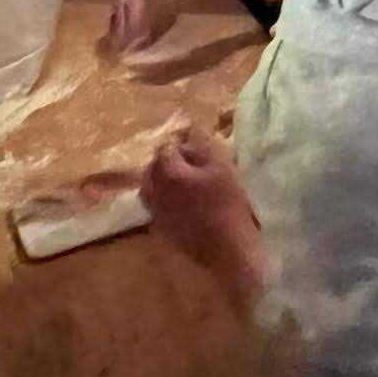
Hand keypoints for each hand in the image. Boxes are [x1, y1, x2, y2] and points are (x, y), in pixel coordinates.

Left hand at [141, 124, 255, 274]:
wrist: (227, 247)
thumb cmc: (228, 203)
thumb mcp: (223, 167)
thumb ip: (204, 144)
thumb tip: (192, 128)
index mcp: (169, 174)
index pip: (165, 149)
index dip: (177, 142)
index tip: (192, 141)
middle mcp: (156, 193)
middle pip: (151, 169)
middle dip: (165, 160)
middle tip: (188, 158)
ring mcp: (156, 214)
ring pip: (149, 190)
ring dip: (160, 180)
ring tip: (180, 179)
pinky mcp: (162, 231)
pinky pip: (155, 209)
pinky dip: (163, 200)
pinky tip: (180, 203)